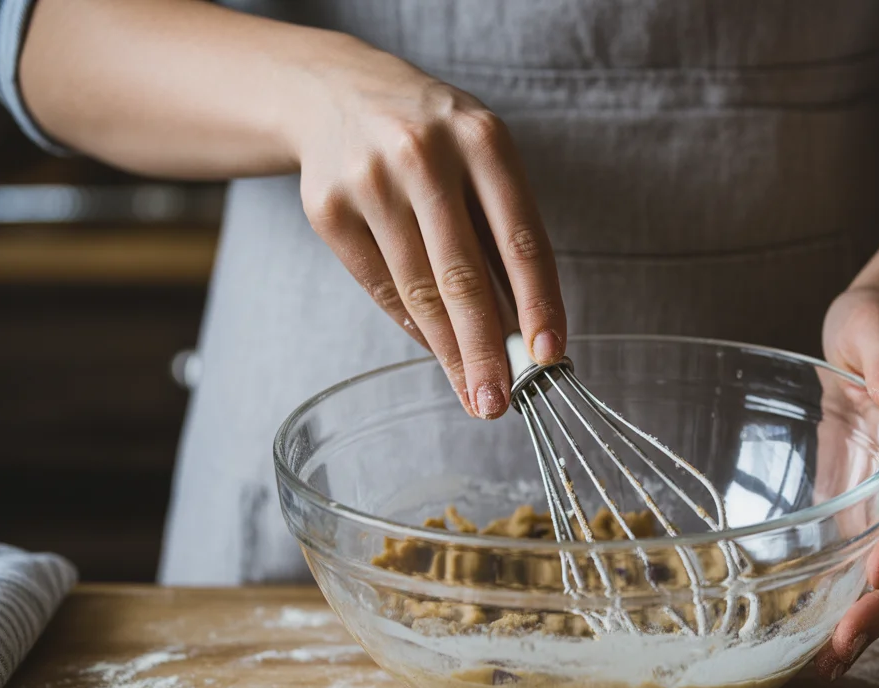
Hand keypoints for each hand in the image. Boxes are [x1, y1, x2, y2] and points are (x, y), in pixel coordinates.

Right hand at [291, 41, 564, 418]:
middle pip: (462, 276)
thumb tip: (530, 330)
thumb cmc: (434, 138)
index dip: (538, 304)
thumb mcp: (481, 157)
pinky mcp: (328, 209)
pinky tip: (439, 352)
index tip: (549, 356)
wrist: (335, 93)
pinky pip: (381, 287)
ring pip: (418, 290)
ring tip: (475, 393)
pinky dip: (415, 325)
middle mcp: (423, 155)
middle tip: (500, 403)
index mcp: (482, 139)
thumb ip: (504, 234)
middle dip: (485, 350)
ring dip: (451, 353)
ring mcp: (369, 181)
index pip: (520, 239)